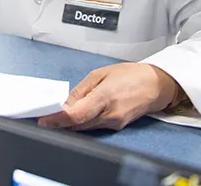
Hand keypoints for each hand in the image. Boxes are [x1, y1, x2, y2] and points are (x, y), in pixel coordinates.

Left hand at [37, 63, 179, 131]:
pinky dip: (83, 121)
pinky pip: (94, 125)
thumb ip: (81, 90)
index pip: (75, 115)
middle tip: (45, 115)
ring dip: (71, 121)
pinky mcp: (117, 127)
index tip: (44, 120)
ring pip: (85, 126)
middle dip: (60, 121)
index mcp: (104, 98)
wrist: (156, 85)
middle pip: (78, 124)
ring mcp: (114, 123)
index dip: (57, 119)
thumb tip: (65, 103)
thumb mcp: (100, 74)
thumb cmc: (132, 75)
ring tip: (59, 113)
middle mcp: (110, 115)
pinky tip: (78, 113)